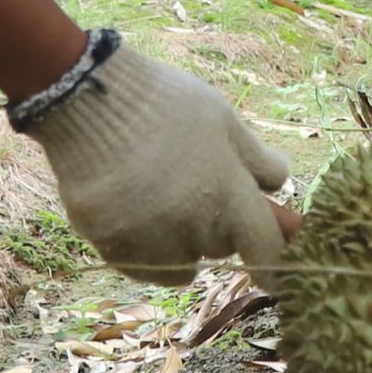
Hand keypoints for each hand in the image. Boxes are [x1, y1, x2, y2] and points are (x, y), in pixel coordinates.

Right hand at [25, 46, 293, 285]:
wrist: (91, 100)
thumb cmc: (166, 103)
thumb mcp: (223, 119)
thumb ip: (256, 160)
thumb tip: (280, 185)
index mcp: (230, 195)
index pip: (266, 251)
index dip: (275, 263)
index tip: (275, 273)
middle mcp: (194, 227)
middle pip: (220, 250)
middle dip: (215, 227)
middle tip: (193, 187)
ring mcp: (151, 241)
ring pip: (180, 264)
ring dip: (177, 243)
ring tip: (157, 195)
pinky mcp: (112, 247)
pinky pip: (140, 267)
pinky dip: (141, 249)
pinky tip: (131, 212)